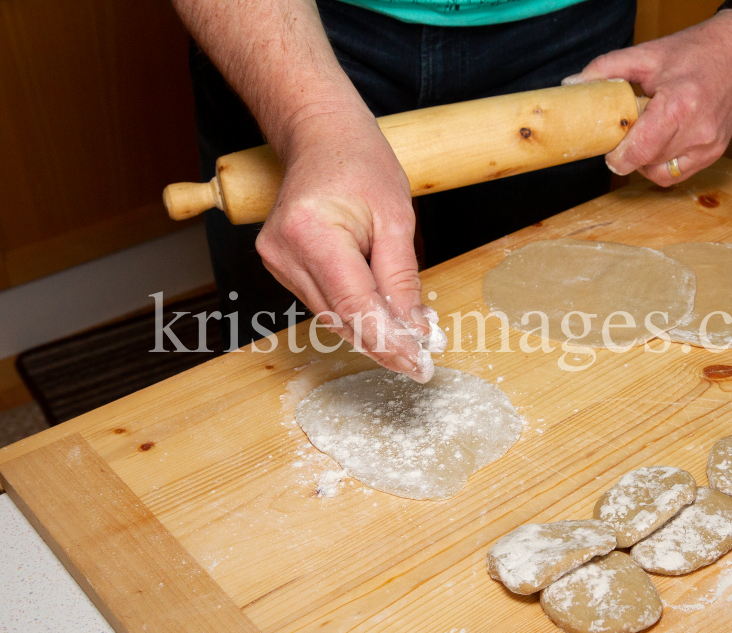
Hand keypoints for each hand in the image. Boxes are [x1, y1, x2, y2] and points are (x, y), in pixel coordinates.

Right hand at [254, 103, 429, 378]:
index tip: (418, 363)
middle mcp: (284, 251)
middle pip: (340, 318)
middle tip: (422, 363)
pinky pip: (324, 303)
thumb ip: (402, 278)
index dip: (388, 341)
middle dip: (384, 343)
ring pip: (332, 317)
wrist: (322, 137)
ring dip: (371, 332)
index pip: (354, 305)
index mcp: (311, 232)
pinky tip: (383, 319)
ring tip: (411, 342)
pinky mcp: (281, 267)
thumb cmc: (360, 164)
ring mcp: (277, 261)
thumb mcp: (396, 218)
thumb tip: (413, 329)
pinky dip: (354, 315)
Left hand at [563, 11, 731, 184]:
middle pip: (646, 163)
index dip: (617, 156)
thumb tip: (574, 84)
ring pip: (660, 173)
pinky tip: (660, 144)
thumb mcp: (648, 54)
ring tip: (644, 135)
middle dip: (628, 153)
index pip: (638, 152)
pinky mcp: (715, 152)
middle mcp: (698, 132)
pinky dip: (662, 165)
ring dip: (644, 161)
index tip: (609, 146)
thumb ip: (606, 69)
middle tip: (624, 133)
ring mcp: (709, 146)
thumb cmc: (699, 51)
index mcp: (679, 106)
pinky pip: (677, 174)